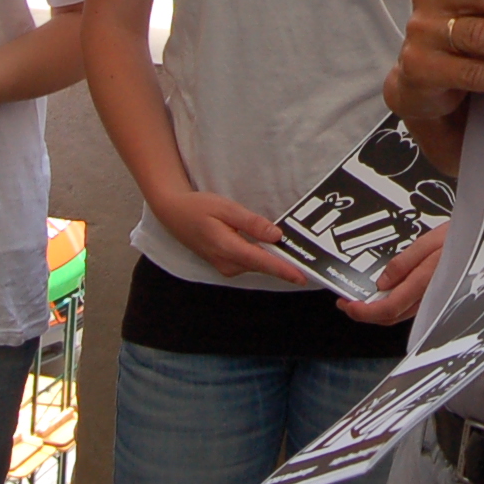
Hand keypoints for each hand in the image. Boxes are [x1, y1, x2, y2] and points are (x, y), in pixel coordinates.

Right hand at [148, 185, 308, 283]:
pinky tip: (274, 251)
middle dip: (285, 265)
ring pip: (256, 265)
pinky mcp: (225, 264)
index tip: (303, 277)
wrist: (174, 214)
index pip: (262, 262)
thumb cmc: (199, 207)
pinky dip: (262, 258)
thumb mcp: (226, 208)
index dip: (284, 270)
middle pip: (262, 266)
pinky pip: (249, 263)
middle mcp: (227, 263)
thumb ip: (251, 222)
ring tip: (297, 256)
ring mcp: (225, 266)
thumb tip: (276, 236)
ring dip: (275, 261)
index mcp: (228, 248)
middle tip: (310, 262)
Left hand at [338, 221, 445, 324]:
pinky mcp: (438, 297)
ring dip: (377, 310)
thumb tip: (382, 282)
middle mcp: (430, 297)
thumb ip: (405, 262)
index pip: (388, 308)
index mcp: (426, 282)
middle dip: (365, 313)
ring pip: (400, 314)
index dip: (364, 311)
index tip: (346, 304)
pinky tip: (386, 294)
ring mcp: (435, 300)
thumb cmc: (466, 236)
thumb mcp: (432, 240)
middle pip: (391, 317)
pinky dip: (392, 305)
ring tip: (362, 298)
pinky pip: (410, 307)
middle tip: (347, 303)